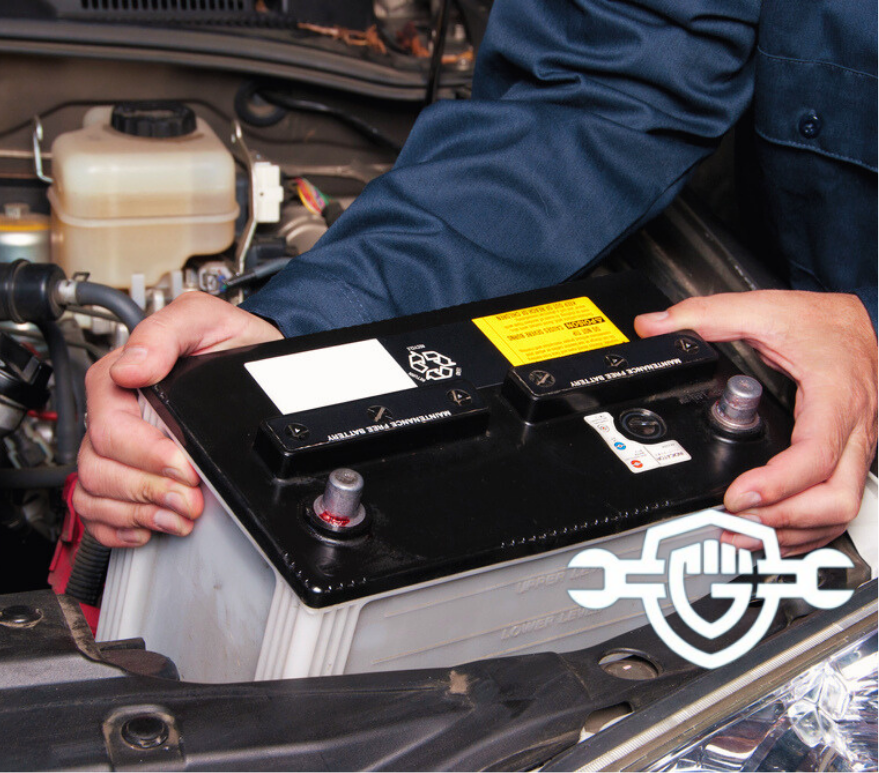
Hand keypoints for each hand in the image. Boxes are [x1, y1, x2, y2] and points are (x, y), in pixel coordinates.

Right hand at [74, 292, 282, 546]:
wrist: (256, 364)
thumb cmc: (231, 342)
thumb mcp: (207, 319)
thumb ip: (167, 331)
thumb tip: (133, 366)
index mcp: (122, 378)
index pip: (109, 427)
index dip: (145, 453)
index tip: (183, 465)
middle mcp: (117, 415)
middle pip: (99, 467)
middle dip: (147, 489)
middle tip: (190, 497)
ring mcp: (121, 447)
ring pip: (95, 492)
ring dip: (139, 512)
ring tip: (180, 513)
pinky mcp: (131, 473)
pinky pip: (99, 511)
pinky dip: (120, 526)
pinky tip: (152, 523)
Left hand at [635, 290, 878, 555]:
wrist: (861, 323)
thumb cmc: (823, 323)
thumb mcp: (764, 309)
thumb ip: (706, 315)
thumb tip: (653, 326)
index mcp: (834, 397)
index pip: (816, 455)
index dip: (777, 485)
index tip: (737, 496)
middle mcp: (853, 430)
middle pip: (837, 498)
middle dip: (784, 522)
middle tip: (734, 523)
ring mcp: (856, 449)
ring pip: (840, 511)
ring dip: (792, 532)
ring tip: (741, 534)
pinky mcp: (849, 460)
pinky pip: (836, 507)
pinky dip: (804, 527)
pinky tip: (769, 530)